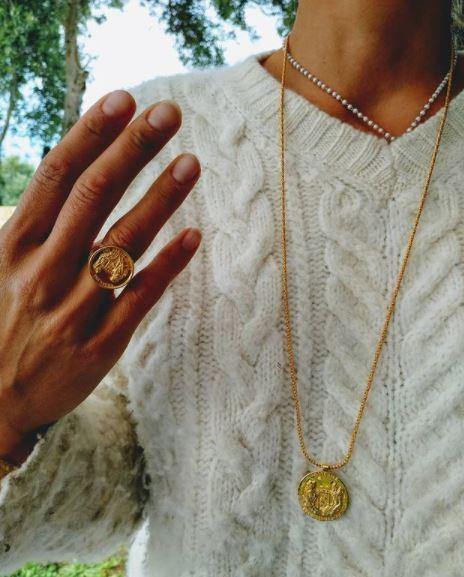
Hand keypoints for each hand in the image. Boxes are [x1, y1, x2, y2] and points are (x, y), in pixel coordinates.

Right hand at [0, 90, 200, 462]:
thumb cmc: (2, 322)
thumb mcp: (2, 267)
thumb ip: (38, 224)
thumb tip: (75, 172)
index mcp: (13, 246)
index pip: (55, 176)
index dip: (91, 134)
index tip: (125, 99)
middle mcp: (42, 272)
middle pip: (93, 198)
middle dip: (132, 151)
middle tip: (169, 113)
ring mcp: (71, 310)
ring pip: (122, 244)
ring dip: (160, 200)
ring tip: (191, 163)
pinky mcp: (99, 346)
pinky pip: (140, 299)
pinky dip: (168, 266)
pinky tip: (194, 237)